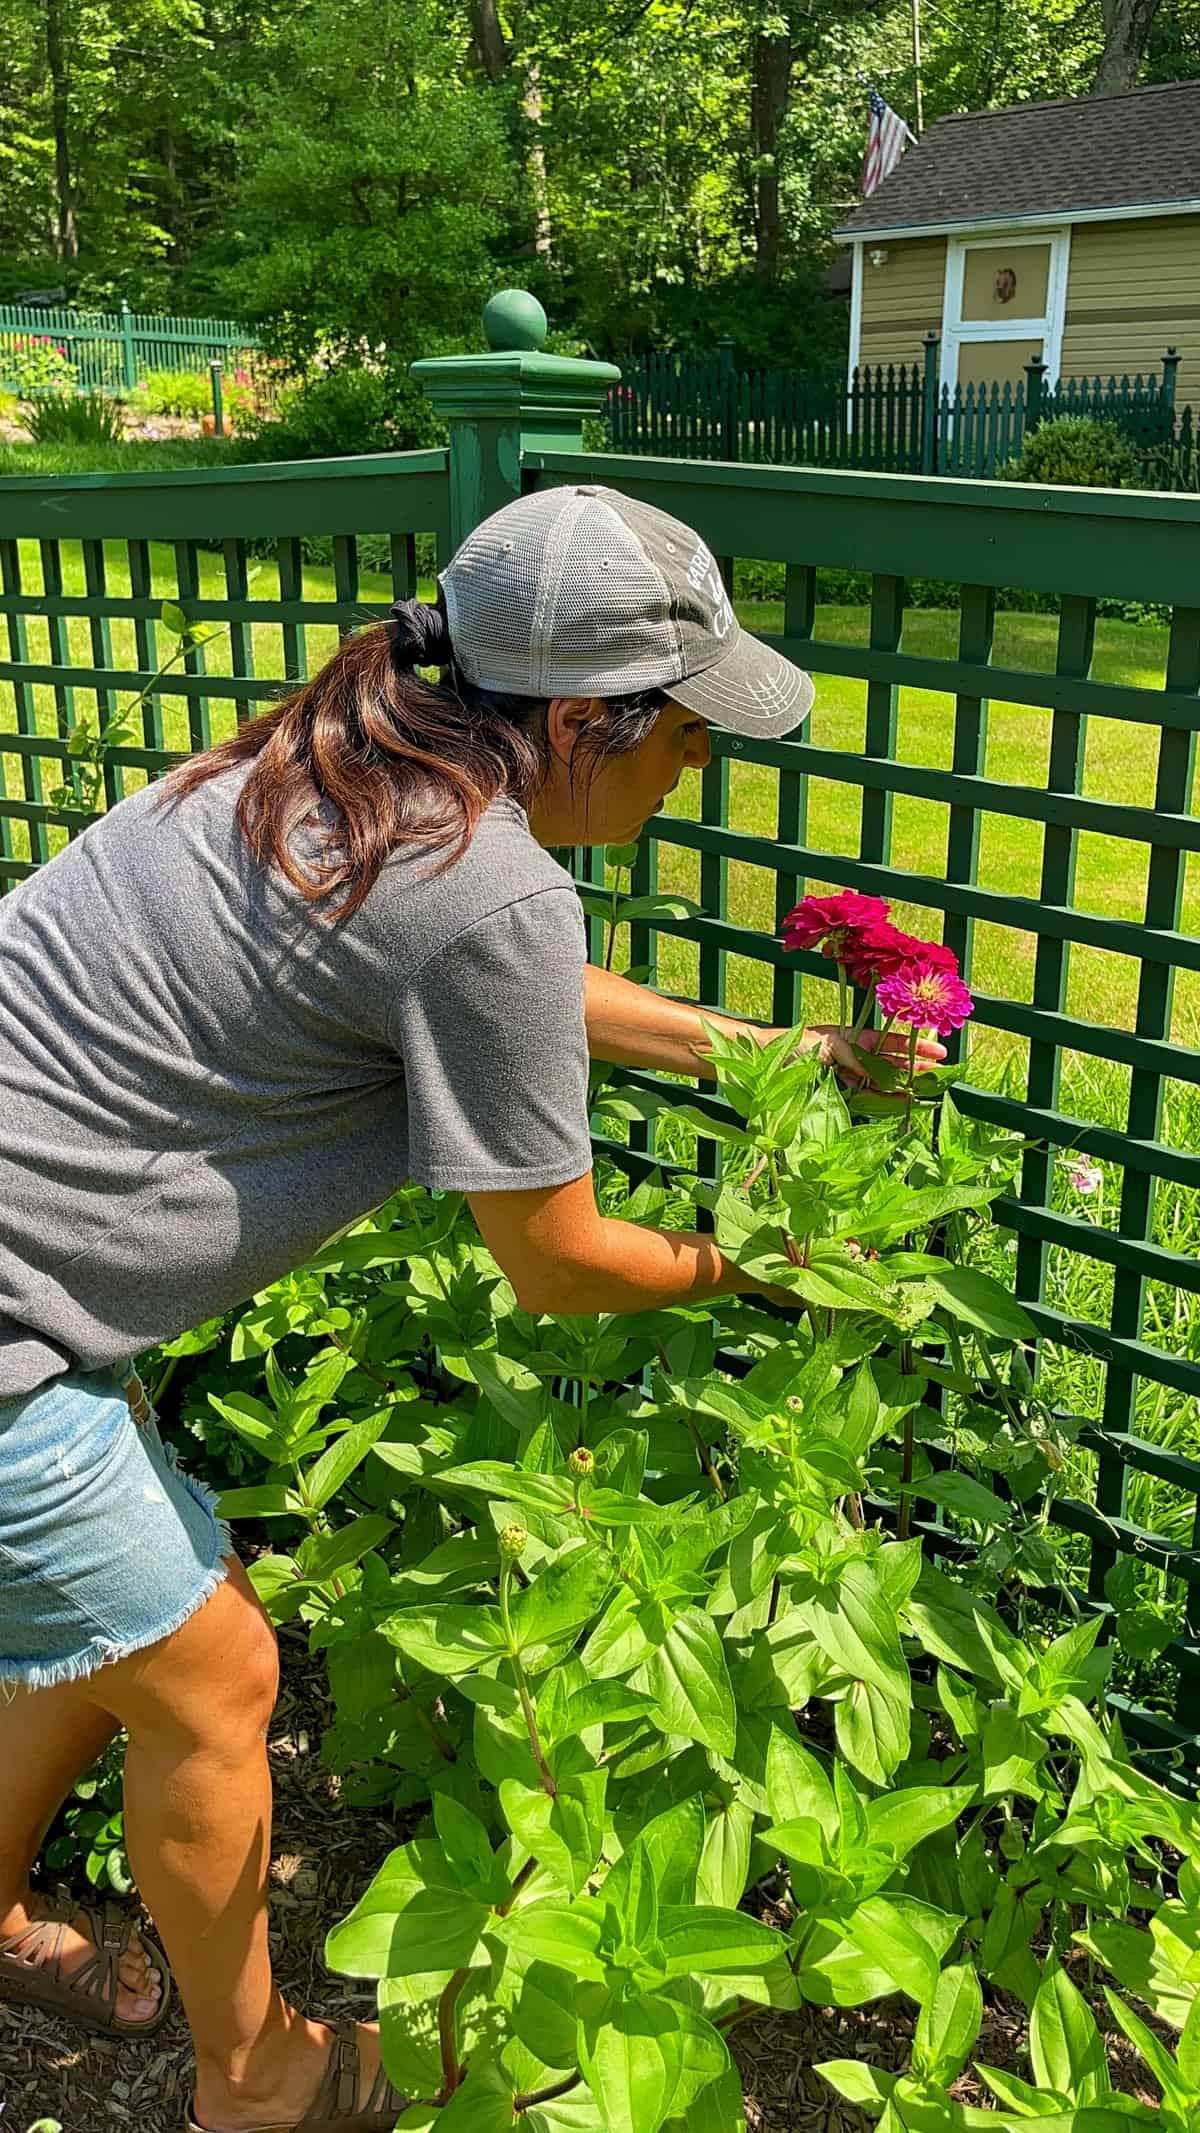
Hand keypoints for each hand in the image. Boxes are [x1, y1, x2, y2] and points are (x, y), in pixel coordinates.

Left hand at [785, 1023, 946, 1090]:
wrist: (767, 1062)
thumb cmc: (795, 1045)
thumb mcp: (828, 1044)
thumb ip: (853, 1057)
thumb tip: (873, 1073)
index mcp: (854, 1038)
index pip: (891, 1041)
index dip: (915, 1046)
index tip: (939, 1051)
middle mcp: (855, 1057)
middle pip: (891, 1063)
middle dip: (916, 1068)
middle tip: (941, 1076)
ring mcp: (849, 1077)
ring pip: (883, 1083)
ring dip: (904, 1087)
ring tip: (927, 1092)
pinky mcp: (840, 1095)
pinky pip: (866, 1099)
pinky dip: (883, 1102)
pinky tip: (900, 1103)